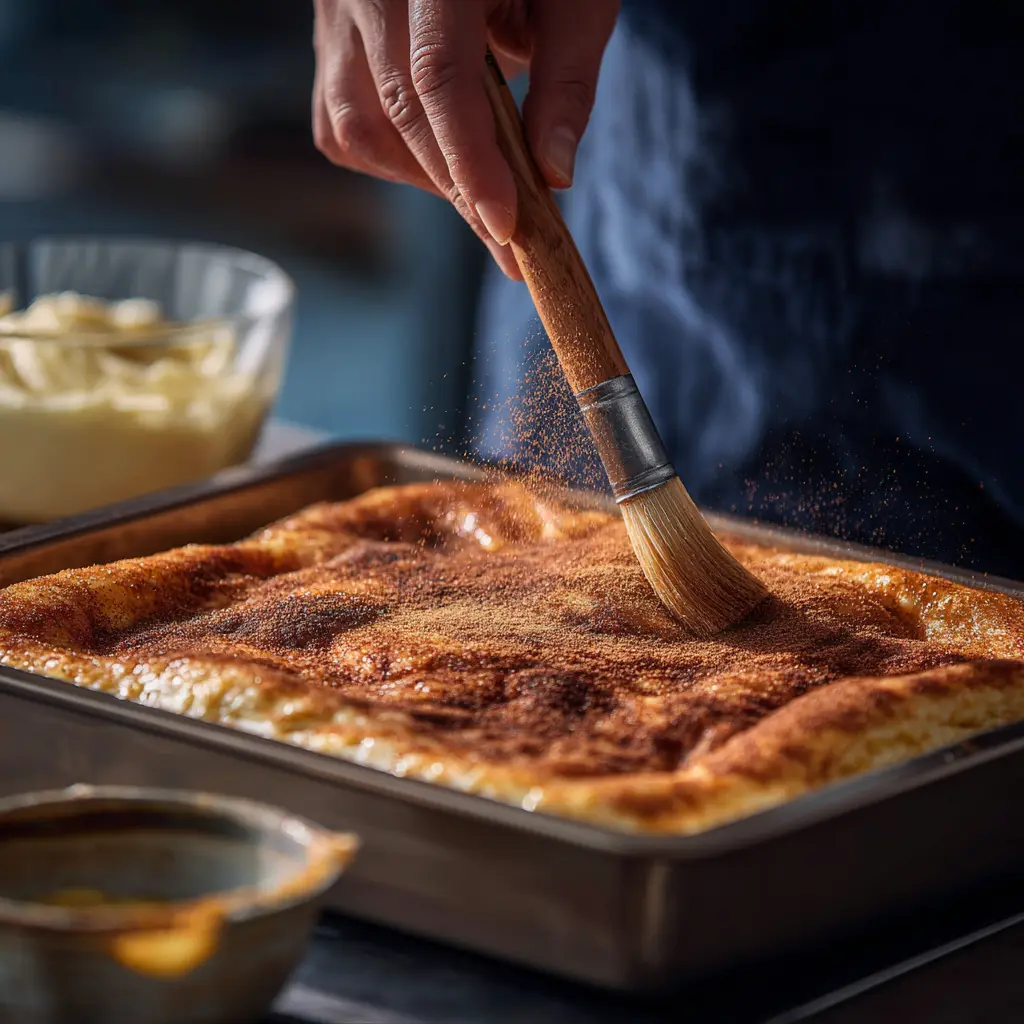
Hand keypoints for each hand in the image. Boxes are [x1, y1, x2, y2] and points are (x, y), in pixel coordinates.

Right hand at [312, 0, 619, 278]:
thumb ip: (568, 82)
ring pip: (355, 125)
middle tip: (510, 243)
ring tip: (478, 188)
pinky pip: (340, 121)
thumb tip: (553, 175)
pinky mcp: (329, 36)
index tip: (506, 226)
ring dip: (422, 175)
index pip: (440, 75)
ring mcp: (337, 11)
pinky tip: (435, 157)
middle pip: (400, 111)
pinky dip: (390, 156)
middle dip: (460, 189)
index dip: (471, 161)